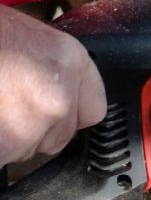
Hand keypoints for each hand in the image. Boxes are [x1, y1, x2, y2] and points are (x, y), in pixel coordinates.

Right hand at [0, 6, 106, 165]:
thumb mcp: (33, 41)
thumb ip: (54, 74)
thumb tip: (57, 102)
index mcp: (71, 62)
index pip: (92, 111)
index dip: (67, 114)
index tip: (49, 111)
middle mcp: (59, 95)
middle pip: (58, 137)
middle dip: (32, 130)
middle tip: (5, 101)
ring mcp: (30, 123)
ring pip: (24, 151)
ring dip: (7, 139)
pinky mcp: (5, 142)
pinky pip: (2, 158)